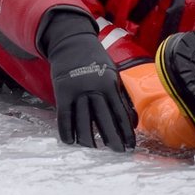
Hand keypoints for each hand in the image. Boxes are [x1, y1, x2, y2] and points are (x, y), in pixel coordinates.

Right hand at [44, 22, 136, 151]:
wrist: (72, 42)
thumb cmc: (96, 61)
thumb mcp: (113, 74)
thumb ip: (121, 96)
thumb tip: (132, 121)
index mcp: (110, 84)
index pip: (120, 113)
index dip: (126, 131)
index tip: (130, 146)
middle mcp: (94, 89)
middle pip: (103, 120)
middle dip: (112, 139)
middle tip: (117, 152)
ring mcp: (77, 91)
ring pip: (83, 122)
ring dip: (89, 140)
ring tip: (94, 151)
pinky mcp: (62, 93)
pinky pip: (64, 117)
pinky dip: (67, 131)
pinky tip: (72, 142)